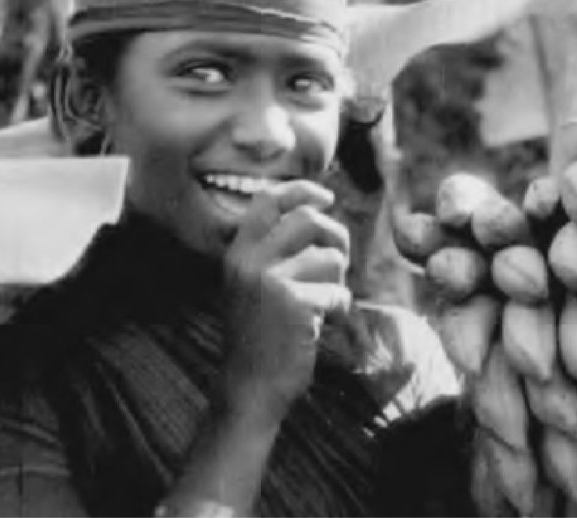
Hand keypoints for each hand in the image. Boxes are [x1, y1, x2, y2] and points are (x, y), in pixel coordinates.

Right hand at [220, 180, 351, 420]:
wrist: (251, 386)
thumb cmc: (263, 336)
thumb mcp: (254, 285)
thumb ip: (275, 251)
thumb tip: (319, 212)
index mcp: (237, 252)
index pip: (268, 200)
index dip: (301, 190)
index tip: (326, 196)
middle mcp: (249, 259)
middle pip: (308, 217)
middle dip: (335, 236)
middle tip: (339, 261)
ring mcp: (270, 279)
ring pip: (330, 256)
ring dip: (337, 281)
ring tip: (322, 303)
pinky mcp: (293, 302)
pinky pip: (337, 291)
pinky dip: (338, 308)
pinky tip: (323, 324)